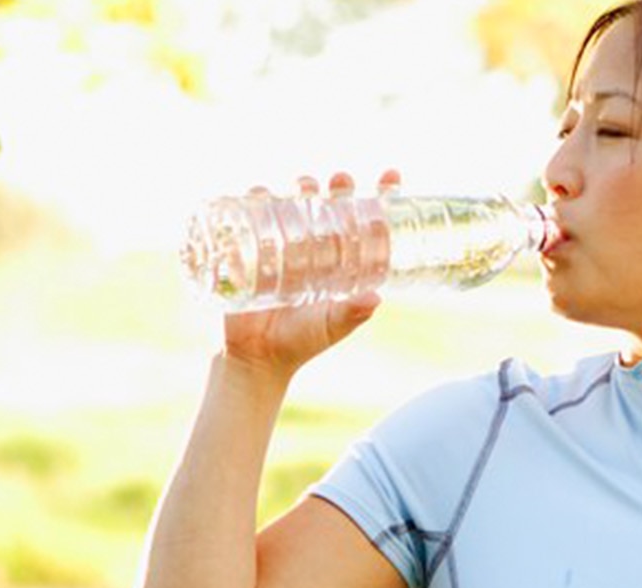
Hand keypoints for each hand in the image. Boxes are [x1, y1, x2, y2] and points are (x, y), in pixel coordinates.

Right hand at [219, 170, 398, 379]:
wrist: (257, 358)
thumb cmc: (302, 341)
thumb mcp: (332, 325)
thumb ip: (352, 313)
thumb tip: (375, 299)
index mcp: (340, 259)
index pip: (364, 221)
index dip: (379, 195)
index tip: (391, 175)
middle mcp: (313, 247)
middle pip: (328, 203)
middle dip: (336, 185)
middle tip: (340, 180)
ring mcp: (281, 247)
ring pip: (292, 203)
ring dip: (297, 188)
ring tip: (303, 187)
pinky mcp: (250, 251)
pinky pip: (250, 218)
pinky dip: (254, 202)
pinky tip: (259, 195)